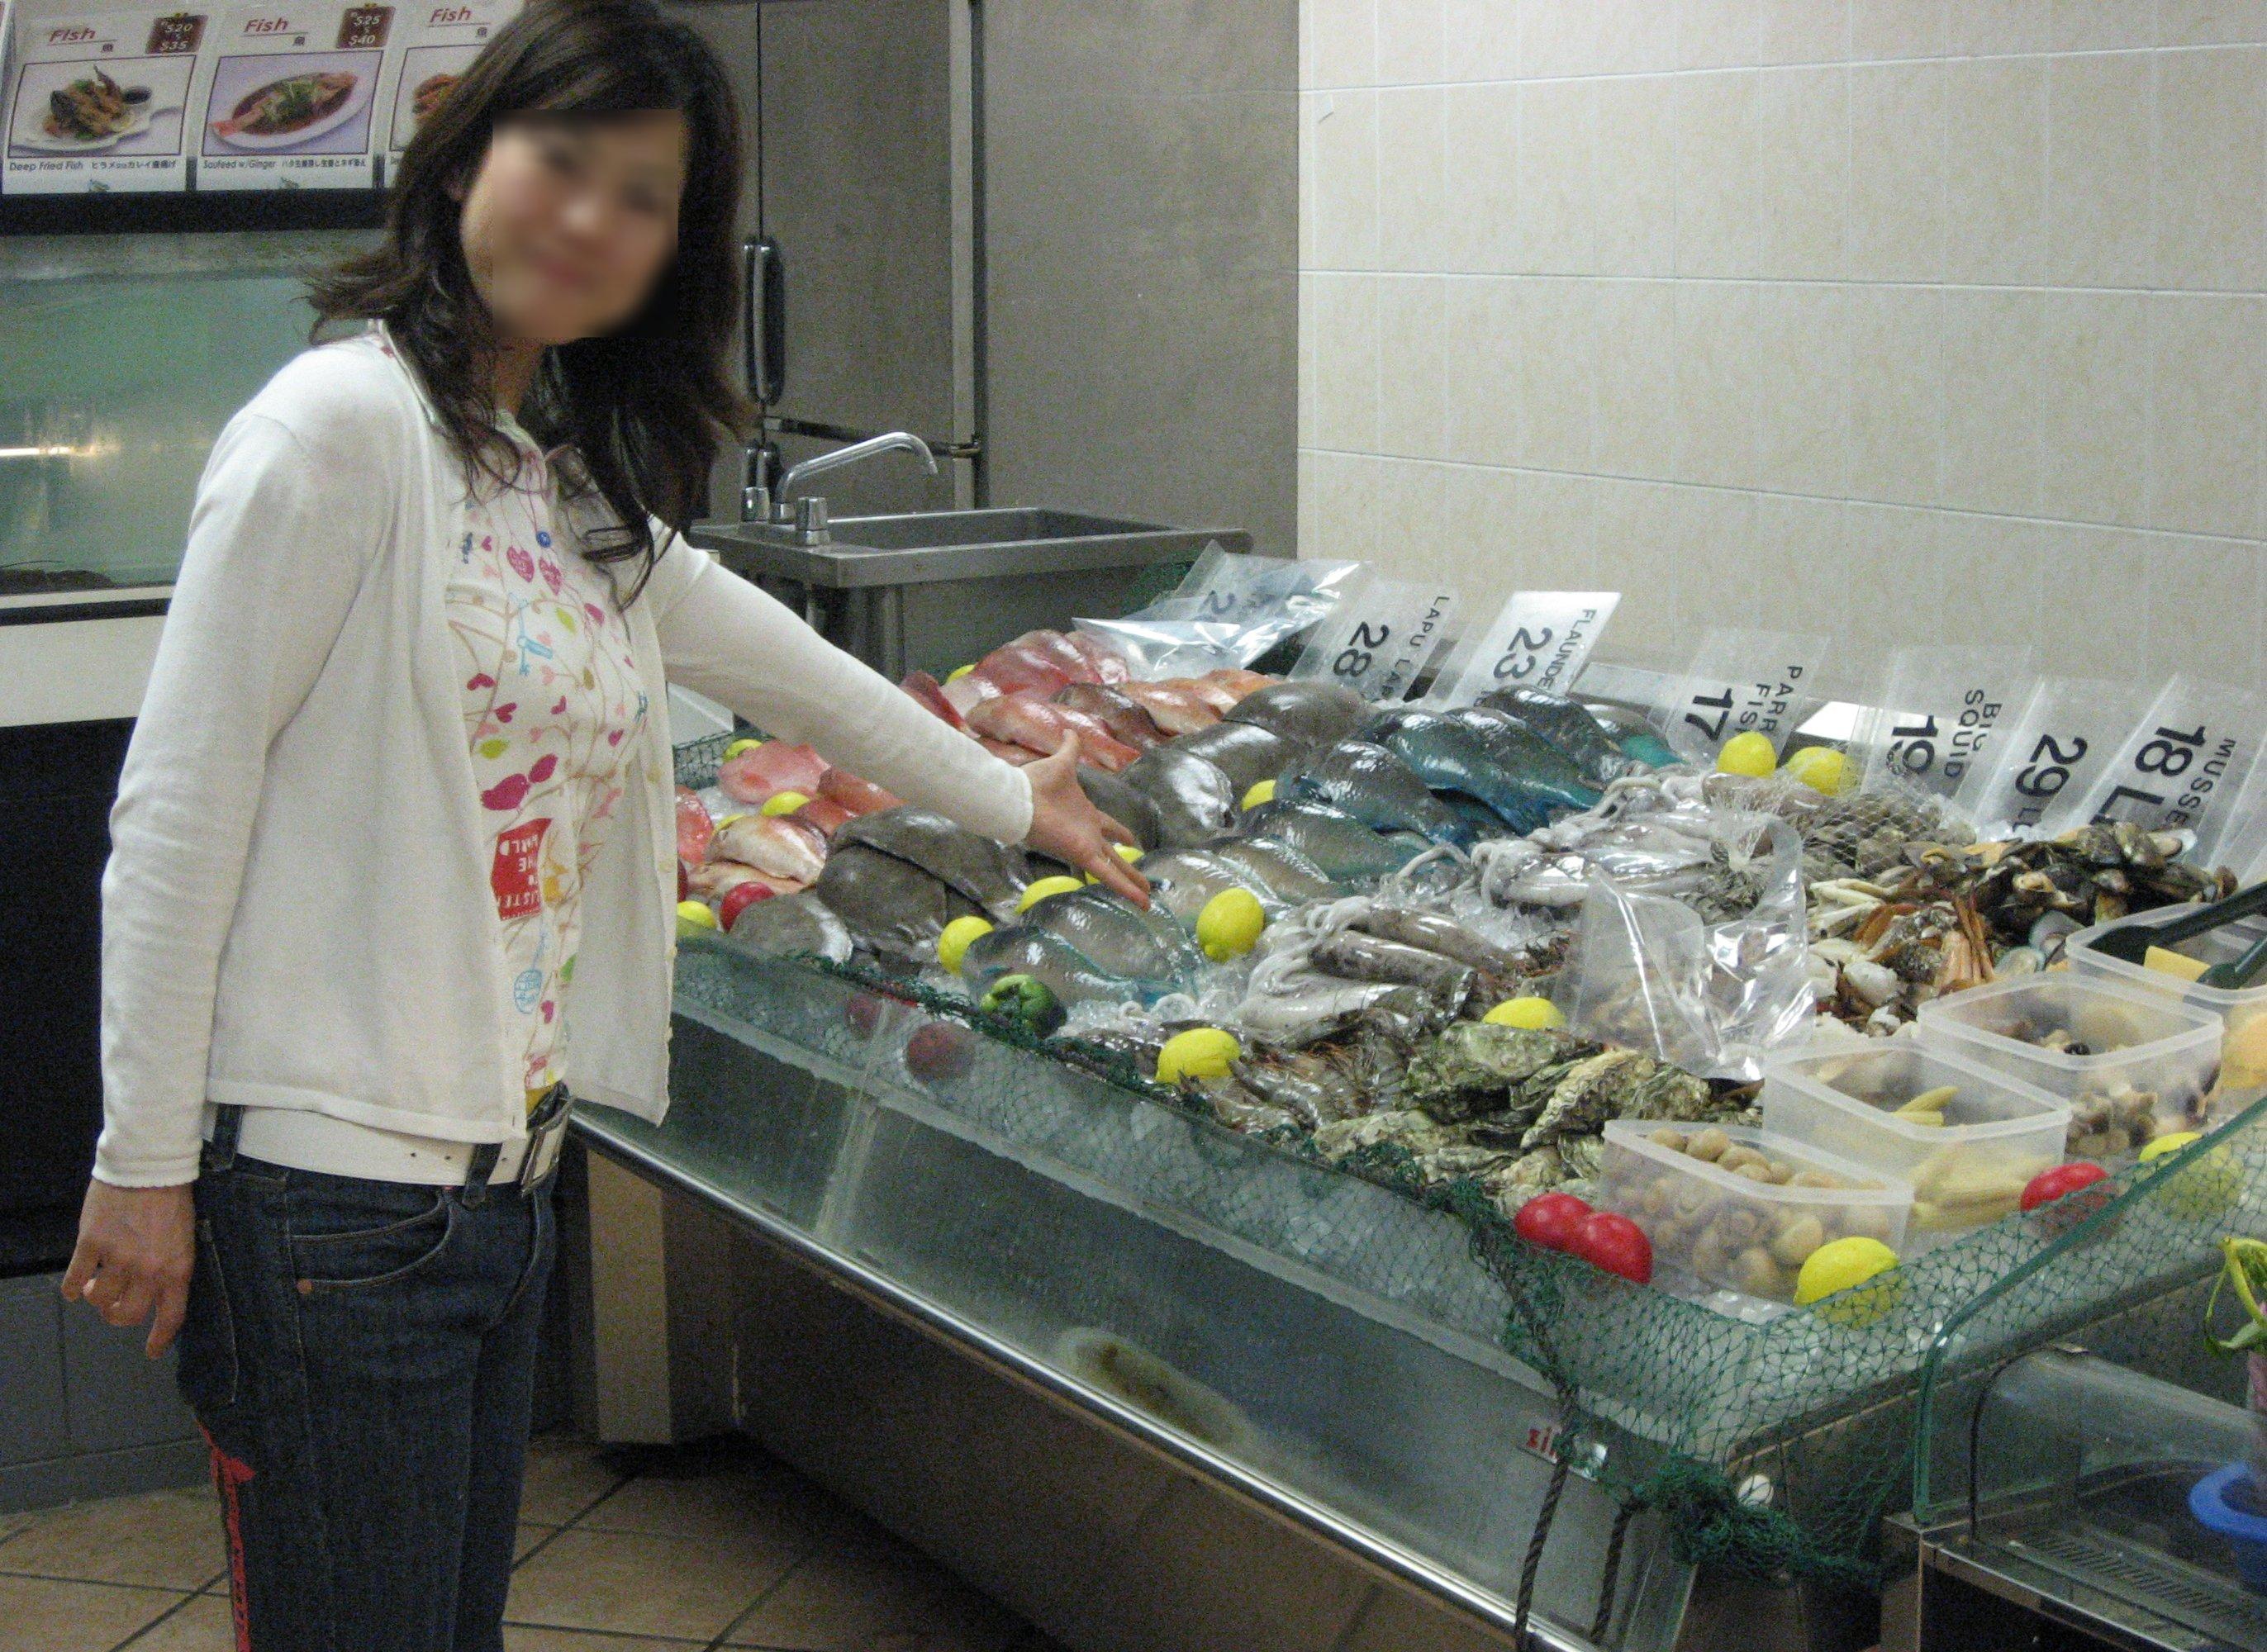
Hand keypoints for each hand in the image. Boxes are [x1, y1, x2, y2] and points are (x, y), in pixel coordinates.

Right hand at [62, 1178, 196, 1358]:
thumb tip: (153, 1291)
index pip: (171, 1315)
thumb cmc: (171, 1200)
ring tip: (98, 1283)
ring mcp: (118, 1257)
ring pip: (101, 1300)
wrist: (149, 1166)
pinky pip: (76, 1279)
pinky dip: (73, 1288)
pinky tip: (75, 1286)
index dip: (159, 1338)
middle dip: (119, 1315)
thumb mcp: (184, 1238)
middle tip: (114, 1304)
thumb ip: (170, 1267)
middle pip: (128, 1315)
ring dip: (97, 1297)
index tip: (151, 1352)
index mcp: (177, 1268)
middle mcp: (148, 1269)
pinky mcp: (91, 1243)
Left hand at [1021, 737, 1150, 907]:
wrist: (1018, 797)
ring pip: (1115, 869)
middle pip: (1115, 854)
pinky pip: (1108, 874)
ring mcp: (1086, 846)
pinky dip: (1125, 889)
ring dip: (1131, 884)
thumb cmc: (1035, 783)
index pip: (1109, 827)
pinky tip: (1141, 901)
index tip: (1133, 841)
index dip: (1121, 833)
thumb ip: (1069, 749)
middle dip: (1130, 867)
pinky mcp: (1082, 854)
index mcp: (1086, 814)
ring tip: (1147, 901)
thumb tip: (1069, 731)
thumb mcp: (1060, 763)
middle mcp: (1088, 834)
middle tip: (1145, 882)